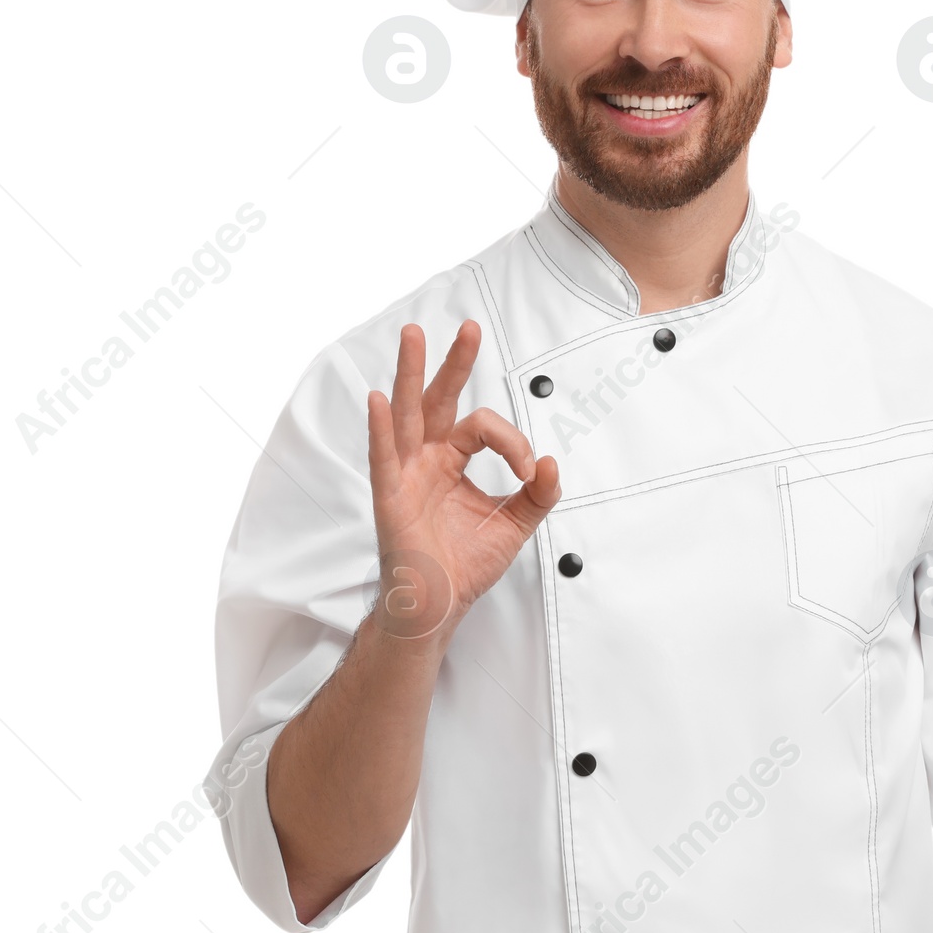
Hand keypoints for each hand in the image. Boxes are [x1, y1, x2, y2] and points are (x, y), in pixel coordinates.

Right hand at [366, 319, 560, 647]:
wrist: (439, 605)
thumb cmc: (465, 565)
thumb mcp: (514, 524)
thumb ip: (538, 494)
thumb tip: (553, 463)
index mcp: (452, 460)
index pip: (482, 427)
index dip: (512, 442)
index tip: (530, 470)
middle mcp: (426, 459)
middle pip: (439, 399)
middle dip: (454, 362)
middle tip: (470, 327)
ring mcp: (405, 474)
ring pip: (408, 414)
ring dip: (410, 373)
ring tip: (412, 335)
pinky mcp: (390, 497)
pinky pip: (384, 456)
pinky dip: (381, 428)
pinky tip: (378, 399)